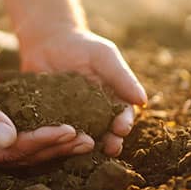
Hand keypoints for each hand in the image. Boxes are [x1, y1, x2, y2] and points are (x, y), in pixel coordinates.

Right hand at [0, 57, 93, 165]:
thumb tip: (9, 139)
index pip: (9, 151)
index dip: (39, 142)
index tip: (67, 131)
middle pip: (23, 157)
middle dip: (56, 149)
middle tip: (87, 141)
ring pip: (27, 151)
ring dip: (56, 147)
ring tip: (85, 140)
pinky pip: (24, 139)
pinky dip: (45, 136)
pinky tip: (66, 132)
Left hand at [19, 27, 147, 156]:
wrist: (48, 41)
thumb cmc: (82, 46)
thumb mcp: (104, 56)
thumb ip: (122, 77)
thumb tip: (143, 100)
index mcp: (112, 99)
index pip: (122, 116)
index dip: (124, 123)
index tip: (122, 129)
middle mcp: (94, 113)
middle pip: (105, 132)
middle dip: (110, 141)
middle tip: (110, 148)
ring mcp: (73, 117)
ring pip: (82, 135)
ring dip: (87, 144)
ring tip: (88, 148)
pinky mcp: (52, 118)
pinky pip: (57, 130)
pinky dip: (60, 136)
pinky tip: (59, 141)